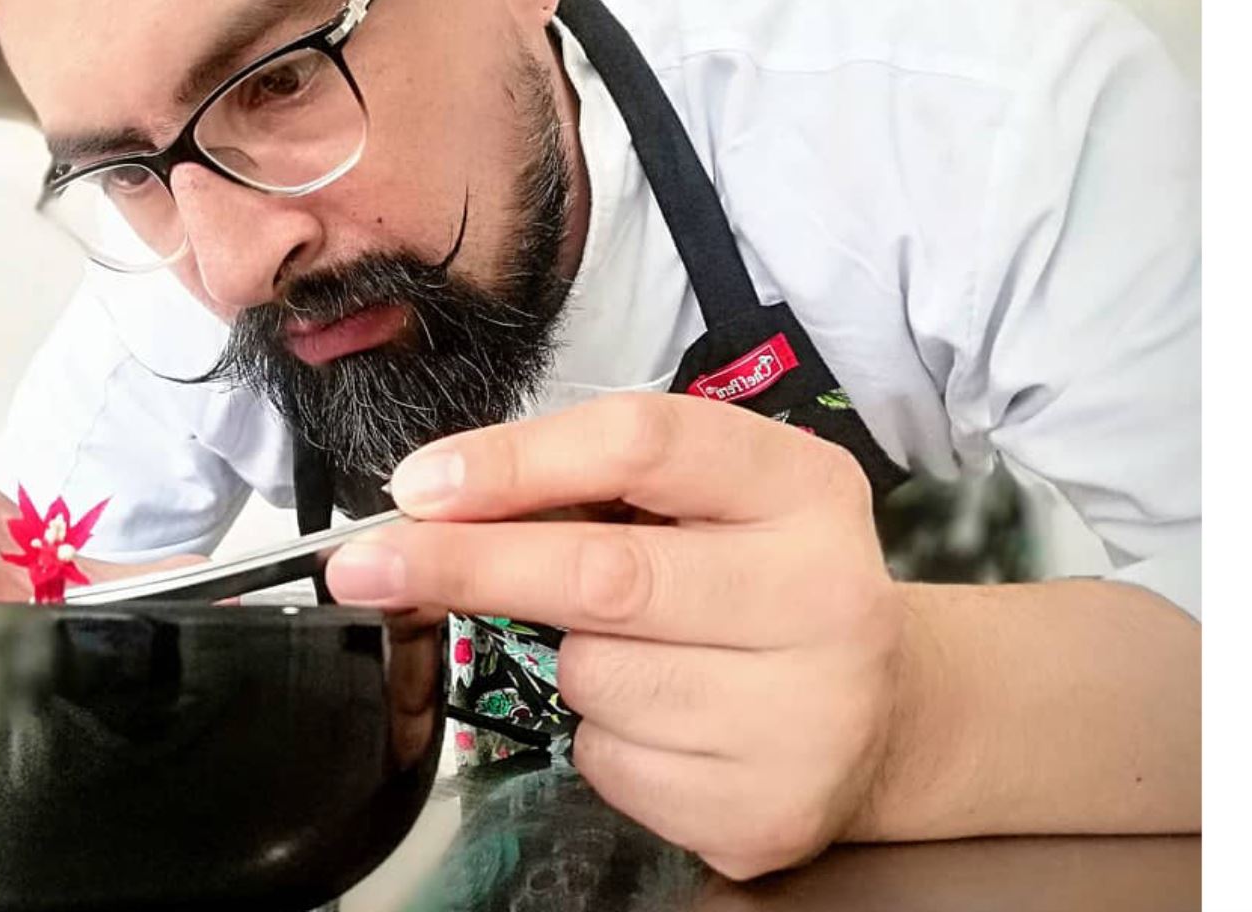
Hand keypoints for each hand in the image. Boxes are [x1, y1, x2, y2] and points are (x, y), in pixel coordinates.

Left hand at [325, 393, 904, 879]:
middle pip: (602, 571)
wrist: (886, 715)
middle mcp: (823, 594)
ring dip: (567, 663)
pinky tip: (668, 720)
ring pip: (595, 677)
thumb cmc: (764, 584)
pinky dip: (602, 739)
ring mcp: (805, 713)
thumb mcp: (713, 501)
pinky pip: (610, 762)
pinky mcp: (766, 808)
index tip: (420, 483)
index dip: (515, 460)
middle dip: (463, 565)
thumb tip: (435, 501)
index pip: (643, 444)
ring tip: (641, 653)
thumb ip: (599, 485)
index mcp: (802, 487)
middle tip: (365, 566)